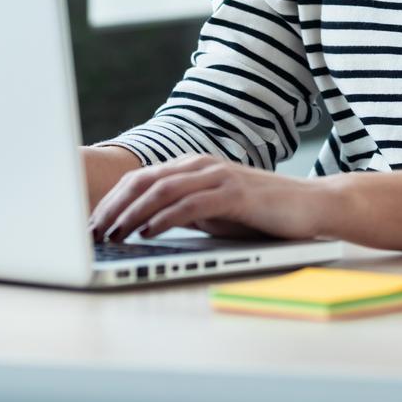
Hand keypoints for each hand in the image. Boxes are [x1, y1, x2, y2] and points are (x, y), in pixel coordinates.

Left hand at [88, 154, 340, 243]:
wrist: (311, 206)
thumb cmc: (261, 214)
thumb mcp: (214, 213)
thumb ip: (183, 212)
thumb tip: (144, 226)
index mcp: (192, 167)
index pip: (139, 179)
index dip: (110, 201)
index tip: (89, 224)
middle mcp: (201, 166)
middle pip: (142, 181)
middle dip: (111, 207)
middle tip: (91, 233)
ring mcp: (218, 176)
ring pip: (161, 190)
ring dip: (131, 214)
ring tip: (111, 235)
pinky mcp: (234, 193)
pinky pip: (190, 204)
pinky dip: (164, 218)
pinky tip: (146, 233)